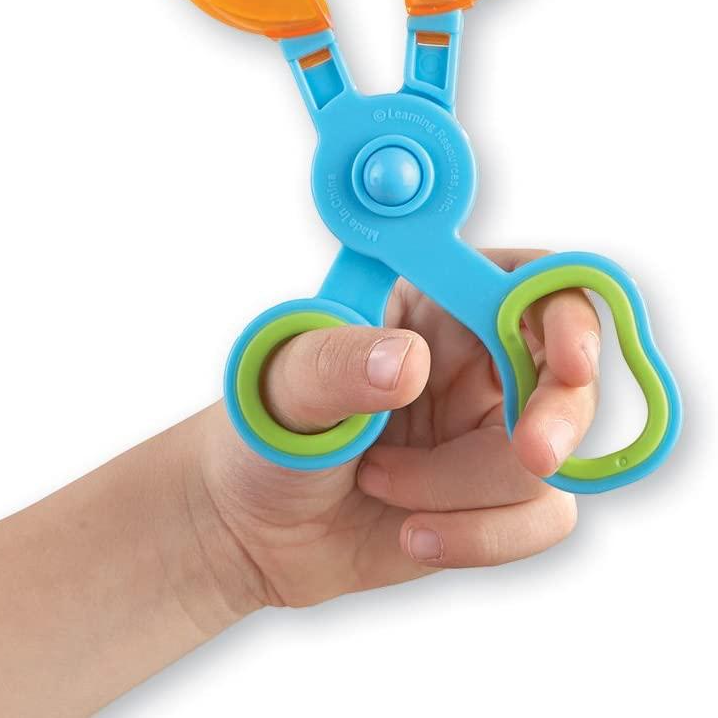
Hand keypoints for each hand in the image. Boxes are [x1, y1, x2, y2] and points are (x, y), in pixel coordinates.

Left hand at [194, 249, 599, 608]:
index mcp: (429, 302)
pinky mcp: (491, 496)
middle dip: (558, 417)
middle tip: (531, 456)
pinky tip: (411, 535)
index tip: (570, 361)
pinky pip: (539, 517)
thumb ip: (337, 362)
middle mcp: (470, 360)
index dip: (567, 311)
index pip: (527, 282)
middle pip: (569, 372)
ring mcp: (484, 429)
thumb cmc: (262, 433)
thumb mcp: (282, 385)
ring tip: (379, 484)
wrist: (249, 530)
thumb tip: (408, 362)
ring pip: (545, 459)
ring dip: (464, 488)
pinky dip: (480, 537)